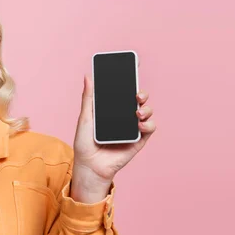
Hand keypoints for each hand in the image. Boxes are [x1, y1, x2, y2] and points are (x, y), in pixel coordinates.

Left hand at [71, 75, 156, 201]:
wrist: (90, 166)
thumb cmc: (85, 144)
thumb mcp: (85, 118)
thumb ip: (89, 98)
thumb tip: (88, 76)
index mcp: (112, 109)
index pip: (123, 92)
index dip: (130, 80)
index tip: (133, 67)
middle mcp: (124, 117)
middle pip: (138, 100)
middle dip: (141, 94)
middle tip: (137, 94)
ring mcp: (132, 128)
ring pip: (147, 112)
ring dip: (147, 109)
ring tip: (138, 112)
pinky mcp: (138, 140)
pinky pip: (149, 128)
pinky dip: (148, 124)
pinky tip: (140, 123)